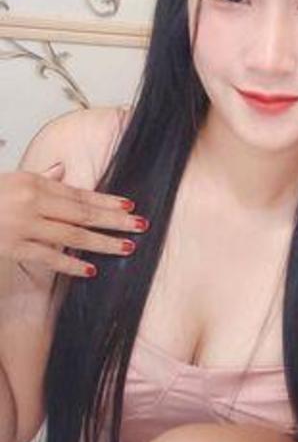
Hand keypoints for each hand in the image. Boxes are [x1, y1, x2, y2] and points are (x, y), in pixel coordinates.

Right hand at [0, 162, 148, 277]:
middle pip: (82, 213)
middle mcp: (32, 202)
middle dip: (114, 220)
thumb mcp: (12, 180)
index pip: (79, 193)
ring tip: (126, 247)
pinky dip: (70, 264)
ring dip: (101, 243)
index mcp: (34, 183)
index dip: (106, 200)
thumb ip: (41, 179)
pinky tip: (92, 270)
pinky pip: (47, 258)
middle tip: (141, 225)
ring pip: (71, 236)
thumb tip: (63, 171)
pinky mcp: (12, 248)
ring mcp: (22, 226)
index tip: (130, 205)